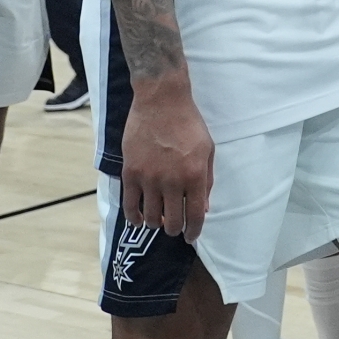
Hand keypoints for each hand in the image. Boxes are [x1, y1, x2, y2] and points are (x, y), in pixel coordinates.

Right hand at [120, 77, 215, 238]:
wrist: (161, 101)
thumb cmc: (189, 123)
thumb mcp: (208, 149)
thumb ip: (207, 180)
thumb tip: (203, 208)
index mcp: (194, 175)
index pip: (195, 214)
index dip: (194, 230)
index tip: (191, 237)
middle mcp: (172, 181)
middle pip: (173, 220)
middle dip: (176, 229)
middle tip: (176, 228)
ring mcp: (149, 178)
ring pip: (151, 217)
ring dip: (157, 224)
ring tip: (159, 221)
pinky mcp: (130, 173)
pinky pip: (130, 206)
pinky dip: (135, 218)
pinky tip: (139, 219)